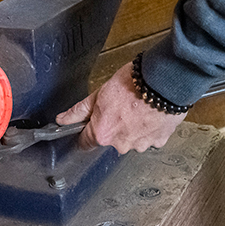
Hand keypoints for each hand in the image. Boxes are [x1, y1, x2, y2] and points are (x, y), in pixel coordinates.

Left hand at [56, 62, 186, 153]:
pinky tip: (149, 112)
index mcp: (102, 133)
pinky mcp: (159, 141)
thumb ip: (80, 111)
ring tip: (136, 107)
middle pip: (110, 140)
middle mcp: (121, 144)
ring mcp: (141, 145)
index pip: (86, 142)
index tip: (90, 124)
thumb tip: (62, 119)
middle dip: (113, 126)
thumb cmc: (132, 83)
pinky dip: (148, 127)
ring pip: (131, 139)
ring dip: (132, 127)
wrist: (162, 81)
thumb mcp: (99, 93)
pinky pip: (149, 137)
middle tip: (119, 107)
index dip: (86, 131)